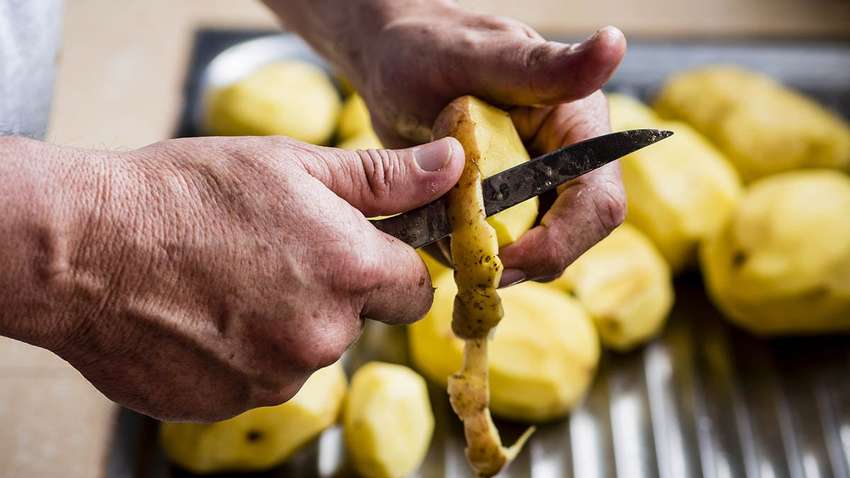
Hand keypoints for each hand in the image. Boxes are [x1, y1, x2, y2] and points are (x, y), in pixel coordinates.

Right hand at [0, 135, 462, 420]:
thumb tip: (452, 170)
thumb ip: (384, 178)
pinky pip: (256, 380)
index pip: (416, 289)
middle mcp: (322, 335)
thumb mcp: (294, 165)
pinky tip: (202, 317)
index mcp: (350, 271)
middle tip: (271, 257)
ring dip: (280, 326)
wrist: (83, 248)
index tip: (361, 254)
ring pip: (304, 354)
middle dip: (330, 296)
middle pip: (356, 323)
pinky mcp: (229, 404)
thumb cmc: (185, 195)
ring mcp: (274, 377)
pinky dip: (239, 354)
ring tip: (225, 284)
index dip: (391, 268)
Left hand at [350, 3, 626, 283]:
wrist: (390, 66)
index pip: (597, 201)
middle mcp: (566, 165)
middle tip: (465, 261)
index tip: (507, 257)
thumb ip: (544, 66)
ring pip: (531, 255)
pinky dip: (463, 255)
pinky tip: (430, 228)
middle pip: (569, 239)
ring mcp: (533, 193)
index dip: (559, 240)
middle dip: (521, 258)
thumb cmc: (431, 47)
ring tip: (437, 230)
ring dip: (487, 260)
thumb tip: (613, 44)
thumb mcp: (481, 56)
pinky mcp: (501, 212)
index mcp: (579, 126)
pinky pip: (493, 254)